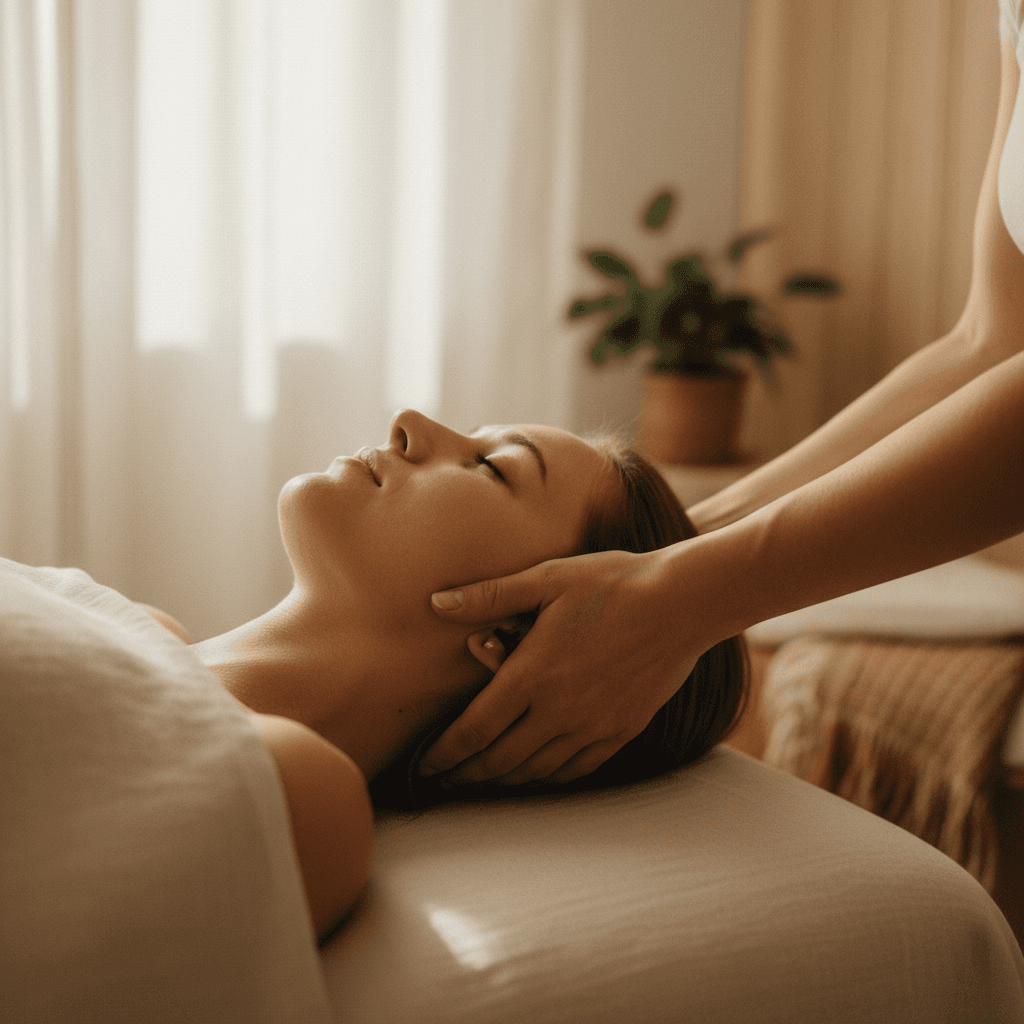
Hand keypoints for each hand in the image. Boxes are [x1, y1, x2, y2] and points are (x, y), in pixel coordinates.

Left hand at [419, 548, 700, 785]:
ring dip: (503, 779)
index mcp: (533, 674)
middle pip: (500, 760)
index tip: (425, 766)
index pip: (474, 731)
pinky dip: (547, 776)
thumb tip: (436, 603)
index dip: (444, 754)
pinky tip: (537, 772)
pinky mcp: (621, 730)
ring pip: (536, 770)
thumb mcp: (547, 578)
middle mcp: (559, 710)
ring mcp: (593, 725)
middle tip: (444, 779)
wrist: (682, 602)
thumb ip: (490, 595)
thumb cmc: (611, 583)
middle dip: (466, 774)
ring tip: (482, 778)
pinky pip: (576, 768)